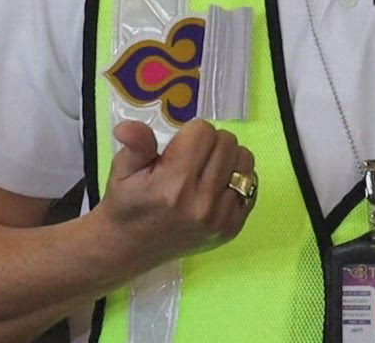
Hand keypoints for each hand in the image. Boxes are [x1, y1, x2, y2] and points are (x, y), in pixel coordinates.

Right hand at [98, 119, 254, 265]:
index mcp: (173, 184)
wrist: (129, 249)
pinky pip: (251, 183)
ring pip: (244, 159)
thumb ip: (135, 145)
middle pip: (227, 142)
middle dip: (209, 142)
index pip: (203, 131)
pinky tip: (216, 186)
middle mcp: (202, 201)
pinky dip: (236, 178)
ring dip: (227, 157)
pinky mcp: (233, 227)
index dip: (189, 133)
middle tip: (190, 158)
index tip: (177, 148)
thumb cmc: (127, 204)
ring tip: (205, 170)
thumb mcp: (123, 171)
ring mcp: (221, 217)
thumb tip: (126, 126)